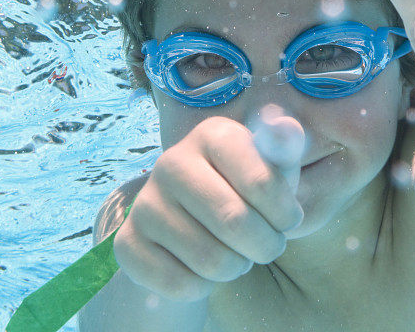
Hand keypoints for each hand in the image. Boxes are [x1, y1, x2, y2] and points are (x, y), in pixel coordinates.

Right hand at [112, 115, 304, 301]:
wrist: (195, 227)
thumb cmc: (246, 194)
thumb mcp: (273, 171)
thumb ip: (284, 149)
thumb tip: (286, 126)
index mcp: (211, 135)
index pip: (262, 183)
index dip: (286, 215)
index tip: (287, 220)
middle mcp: (171, 162)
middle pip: (235, 222)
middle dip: (266, 246)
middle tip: (268, 246)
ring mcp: (144, 203)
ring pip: (210, 259)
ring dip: (237, 267)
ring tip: (236, 254)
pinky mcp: (127, 243)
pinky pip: (180, 283)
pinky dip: (204, 286)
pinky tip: (203, 269)